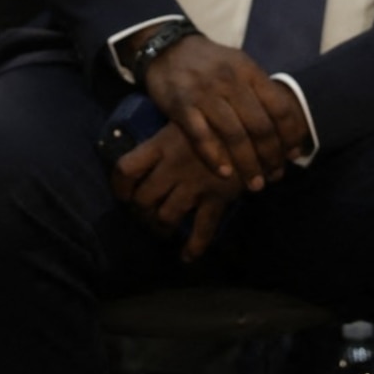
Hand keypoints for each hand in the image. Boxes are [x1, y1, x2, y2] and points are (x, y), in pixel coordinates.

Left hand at [111, 125, 241, 258]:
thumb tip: (152, 150)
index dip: (119, 185)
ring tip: (162, 228)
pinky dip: (193, 247)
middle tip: (146, 212)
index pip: (126, 168)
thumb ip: (169, 136)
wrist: (254, 124)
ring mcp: (194, 185)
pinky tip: (187, 257)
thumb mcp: (187, 118)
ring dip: (161, 227)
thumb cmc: (217, 116)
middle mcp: (172, 167)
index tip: (123, 193)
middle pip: (143, 199)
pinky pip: (201, 229)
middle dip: (141, 211)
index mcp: (161, 143)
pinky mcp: (216, 198)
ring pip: (165, 216)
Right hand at [142, 33, 309, 191]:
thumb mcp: (239, 66)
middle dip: (271, 156)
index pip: (280, 107)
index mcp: (249, 71)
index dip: (290, 135)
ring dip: (247, 164)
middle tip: (275, 176)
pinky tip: (225, 174)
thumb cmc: (210, 63)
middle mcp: (230, 81)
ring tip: (255, 183)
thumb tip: (287, 129)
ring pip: (234, 135)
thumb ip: (260, 92)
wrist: (166, 47)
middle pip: (259, 126)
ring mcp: (205, 93)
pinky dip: (214, 158)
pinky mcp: (181, 105)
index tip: (294, 155)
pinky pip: (201, 137)